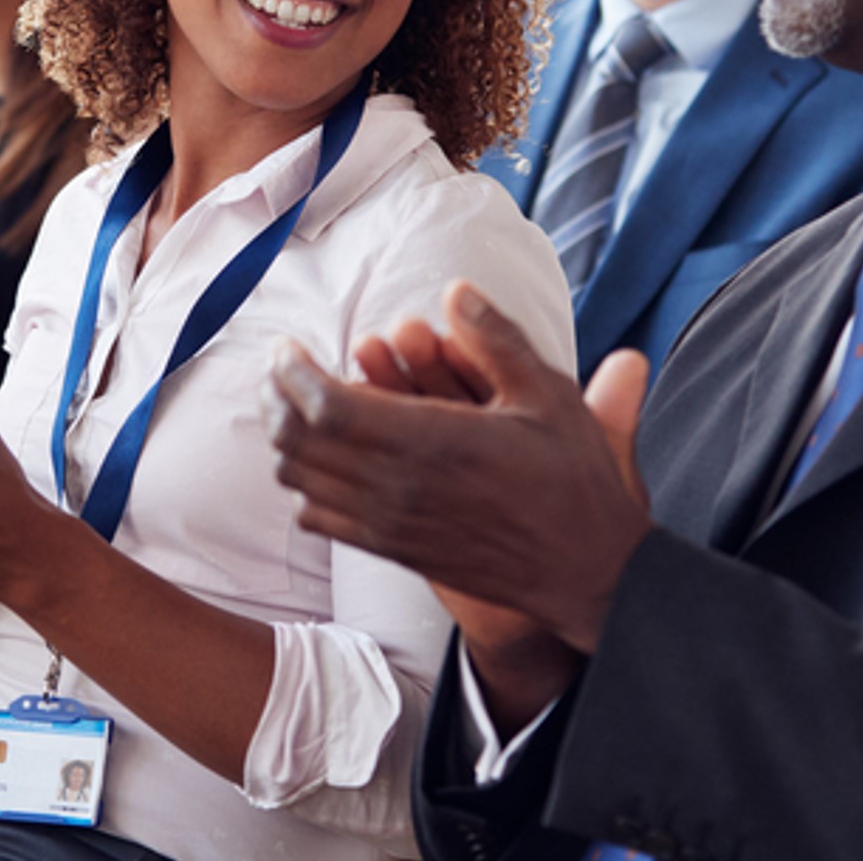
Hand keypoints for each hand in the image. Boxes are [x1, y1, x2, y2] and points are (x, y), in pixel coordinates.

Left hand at [270, 281, 651, 654]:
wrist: (586, 573)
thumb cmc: (573, 481)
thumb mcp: (549, 396)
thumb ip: (496, 339)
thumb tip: (455, 290)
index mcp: (433, 442)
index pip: (326, 407)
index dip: (294, 372)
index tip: (289, 345)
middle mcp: (399, 488)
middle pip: (298, 441)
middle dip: (276, 397)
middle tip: (281, 367)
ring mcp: (391, 525)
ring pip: (300, 481)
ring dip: (285, 438)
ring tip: (292, 404)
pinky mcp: (393, 550)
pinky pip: (319, 518)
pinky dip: (303, 484)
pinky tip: (321, 458)